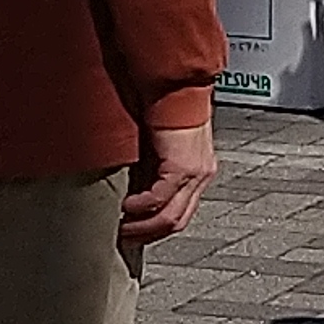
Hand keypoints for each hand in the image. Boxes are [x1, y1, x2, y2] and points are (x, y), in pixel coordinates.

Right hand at [120, 119, 215, 256]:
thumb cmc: (166, 107)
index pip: (181, 212)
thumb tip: (132, 189)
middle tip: (125, 238)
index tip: (134, 233)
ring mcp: (195, 173)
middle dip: (148, 234)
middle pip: (178, 221)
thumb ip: (152, 168)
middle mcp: (202, 175)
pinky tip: (125, 206)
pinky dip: (140, 207)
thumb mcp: (159, 147)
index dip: (157, 227)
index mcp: (198, 171)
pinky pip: (159, 198)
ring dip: (143, 227)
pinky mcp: (183, 166)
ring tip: (122, 228)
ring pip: (170, 217)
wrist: (177, 84)